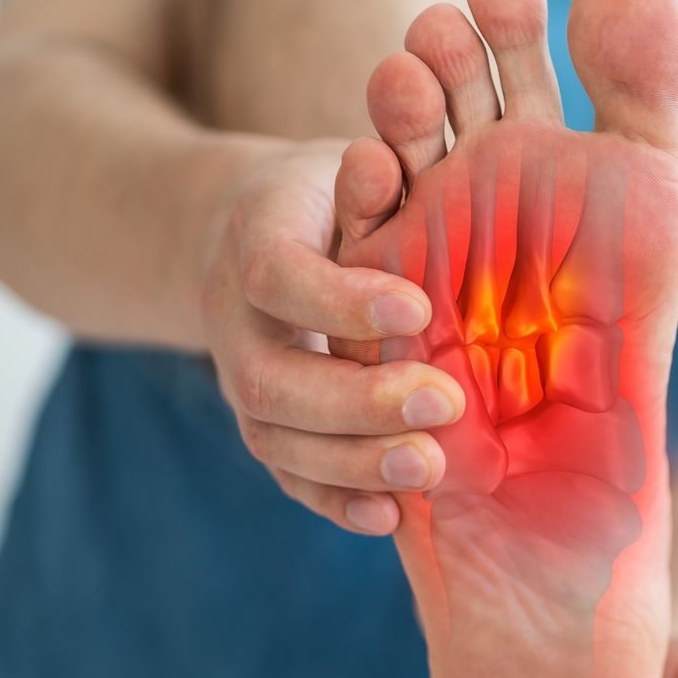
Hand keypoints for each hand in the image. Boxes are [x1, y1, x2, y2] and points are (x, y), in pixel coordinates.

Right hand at [199, 139, 466, 534]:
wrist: (262, 227)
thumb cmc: (345, 187)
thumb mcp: (360, 158)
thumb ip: (391, 174)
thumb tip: (424, 160)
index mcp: (258, 237)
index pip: (283, 275)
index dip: (342, 299)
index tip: (414, 307)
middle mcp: (235, 318)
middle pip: (270, 377)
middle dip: (355, 400)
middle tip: (442, 403)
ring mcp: (244, 380)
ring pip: (277, 437)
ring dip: (352, 462)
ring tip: (432, 469)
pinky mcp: (267, 425)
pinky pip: (287, 475)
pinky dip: (334, 501)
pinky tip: (393, 518)